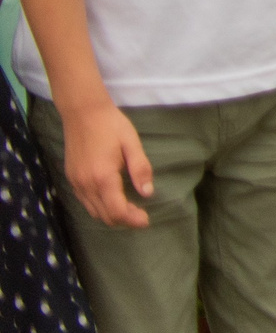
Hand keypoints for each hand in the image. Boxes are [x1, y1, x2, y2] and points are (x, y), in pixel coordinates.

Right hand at [59, 101, 152, 227]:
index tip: (146, 220)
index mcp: (103, 177)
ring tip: (130, 210)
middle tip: (141, 216)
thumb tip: (147, 193)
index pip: (116, 211)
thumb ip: (140, 169)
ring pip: (93, 211)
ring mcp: (75, 182)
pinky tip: (112, 200)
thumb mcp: (132, 144)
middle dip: (124, 220)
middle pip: (104, 216)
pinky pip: (85, 202)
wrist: (83, 112)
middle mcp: (86, 184)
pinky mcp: (71, 178)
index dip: (132, 220)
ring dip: (111, 215)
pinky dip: (99, 207)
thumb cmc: (111, 125)